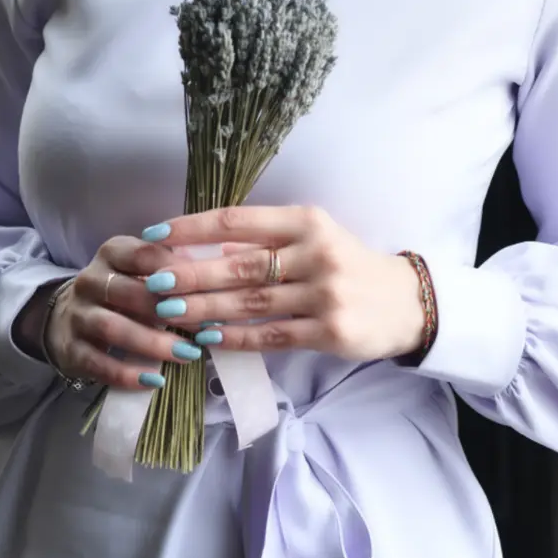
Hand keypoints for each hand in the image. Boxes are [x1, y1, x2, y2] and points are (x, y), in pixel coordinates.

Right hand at [40, 235, 220, 391]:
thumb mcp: (139, 271)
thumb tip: (215, 277)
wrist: (67, 317)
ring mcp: (76, 315)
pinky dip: (127, 374)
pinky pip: (98, 363)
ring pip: (113, 327)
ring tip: (187, 355)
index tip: (208, 287)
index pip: (144, 254)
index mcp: (112, 252)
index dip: (175, 271)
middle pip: (128, 292)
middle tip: (203, 327)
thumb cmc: (121, 292)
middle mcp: (90, 280)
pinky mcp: (70, 350)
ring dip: (152, 343)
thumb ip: (169, 270)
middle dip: (168, 310)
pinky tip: (155, 380)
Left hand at [139, 203, 427, 362]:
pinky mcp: (330, 331)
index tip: (155, 234)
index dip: (193, 227)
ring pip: (251, 302)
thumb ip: (268, 240)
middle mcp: (316, 252)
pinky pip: (272, 334)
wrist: (404, 301)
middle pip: (240, 263)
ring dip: (205, 308)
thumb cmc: (349, 264)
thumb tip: (213, 245)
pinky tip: (208, 338)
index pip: (238, 219)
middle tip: (153, 282)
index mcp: (307, 221)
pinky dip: (237, 336)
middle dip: (191, 273)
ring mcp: (324, 293)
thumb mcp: (314, 237)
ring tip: (169, 313)